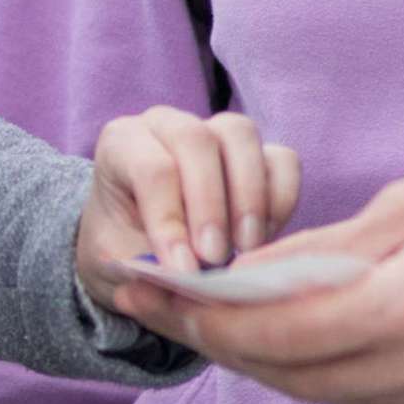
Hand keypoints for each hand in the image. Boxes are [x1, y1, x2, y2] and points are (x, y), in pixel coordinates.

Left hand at [75, 109, 301, 302]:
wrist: (149, 247)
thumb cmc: (126, 249)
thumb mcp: (121, 267)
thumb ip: (144, 273)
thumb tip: (183, 278)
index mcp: (121, 144)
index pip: (150, 168)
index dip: (169, 220)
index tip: (183, 270)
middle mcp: (167, 125)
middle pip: (196, 140)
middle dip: (209, 204)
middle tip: (214, 257)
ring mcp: (216, 131)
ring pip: (241, 135)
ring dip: (249, 198)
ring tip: (244, 249)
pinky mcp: (258, 152)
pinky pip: (282, 160)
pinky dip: (280, 200)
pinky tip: (263, 240)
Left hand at [108, 135, 403, 403]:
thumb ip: (327, 249)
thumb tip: (251, 271)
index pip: (281, 329)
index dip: (208, 315)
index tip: (150, 289)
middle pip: (294, 374)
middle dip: (220, 342)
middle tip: (158, 308)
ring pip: (328, 394)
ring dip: (265, 362)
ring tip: (210, 323)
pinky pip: (369, 396)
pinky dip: (317, 371)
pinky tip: (285, 339)